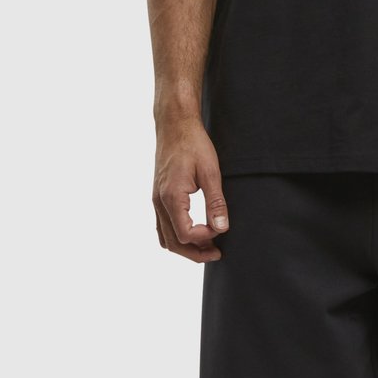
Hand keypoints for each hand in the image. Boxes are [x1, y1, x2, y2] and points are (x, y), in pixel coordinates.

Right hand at [152, 117, 229, 262]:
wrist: (175, 124)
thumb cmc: (194, 144)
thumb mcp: (210, 171)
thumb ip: (216, 202)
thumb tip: (221, 228)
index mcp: (171, 197)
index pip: (186, 234)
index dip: (205, 238)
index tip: (221, 230)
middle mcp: (159, 202)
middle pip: (173, 243)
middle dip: (195, 252)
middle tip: (217, 253)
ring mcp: (156, 200)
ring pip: (165, 237)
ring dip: (185, 247)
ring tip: (207, 246)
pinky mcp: (158, 196)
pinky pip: (162, 226)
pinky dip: (175, 235)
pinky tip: (192, 231)